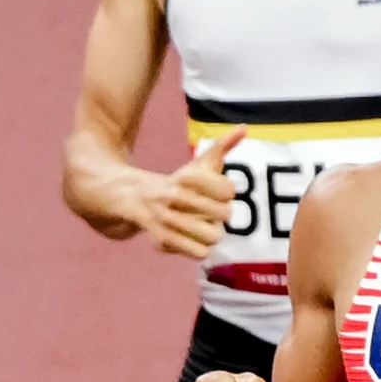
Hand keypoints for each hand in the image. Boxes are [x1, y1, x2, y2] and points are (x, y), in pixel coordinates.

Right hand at [143, 128, 246, 259]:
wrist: (137, 199)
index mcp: (187, 176)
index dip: (227, 193)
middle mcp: (175, 196)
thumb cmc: (179, 183)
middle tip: (210, 212)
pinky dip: (200, 249)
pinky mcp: (162, 241)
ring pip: (213, 236)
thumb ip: (222, 146)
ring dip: (212, 233)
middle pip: (224, 215)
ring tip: (203, 226)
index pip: (228, 191)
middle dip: (221, 214)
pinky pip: (200, 253)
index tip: (219, 192)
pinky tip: (192, 239)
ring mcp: (167, 220)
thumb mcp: (198, 164)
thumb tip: (244, 128)